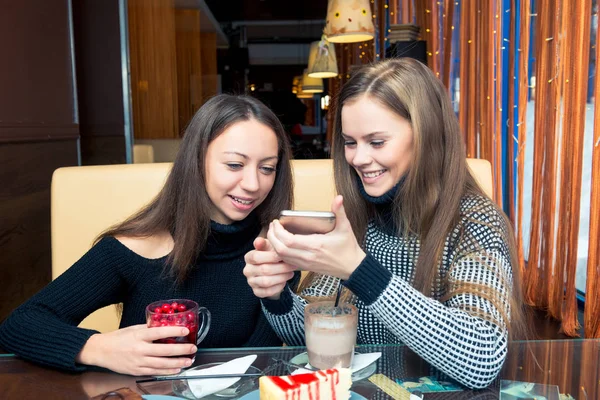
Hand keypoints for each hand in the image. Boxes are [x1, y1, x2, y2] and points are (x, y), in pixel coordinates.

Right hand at [76, 324, 196, 375]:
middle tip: (193, 348)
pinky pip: (155, 372)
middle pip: (164, 350)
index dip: (174, 332)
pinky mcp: (137, 371)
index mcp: (139, 336)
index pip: (159, 332)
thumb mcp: (133, 329)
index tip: (186, 331)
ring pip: (162, 364)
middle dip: (181, 350)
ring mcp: (138, 362)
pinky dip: (167, 371)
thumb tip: (166, 325)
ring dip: (177, 363)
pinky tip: (176, 369)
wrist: (101, 351)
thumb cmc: (118, 338)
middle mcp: (139, 349)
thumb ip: (149, 329)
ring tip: (189, 360)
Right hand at [243, 237, 295, 298]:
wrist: (274, 272)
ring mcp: (251, 282)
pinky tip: (284, 282)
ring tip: (291, 273)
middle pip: (264, 270)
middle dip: (281, 268)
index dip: (271, 256)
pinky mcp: (256, 292)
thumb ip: (264, 243)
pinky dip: (278, 287)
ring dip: (281, 277)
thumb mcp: (269, 247)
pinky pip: (267, 292)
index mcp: (248, 257)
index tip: (284, 255)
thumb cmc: (272, 256)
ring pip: (266, 282)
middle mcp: (247, 270)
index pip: (256, 257)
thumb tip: (259, 241)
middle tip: (293, 265)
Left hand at [267, 195, 365, 279]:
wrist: (352, 267)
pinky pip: (287, 261)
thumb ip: (340, 211)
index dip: (278, 231)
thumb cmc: (348, 247)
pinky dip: (280, 253)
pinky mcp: (305, 268)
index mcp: (316, 245)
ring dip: (274, 245)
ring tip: (273, 233)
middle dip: (272, 237)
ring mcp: (306, 263)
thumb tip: (339, 197)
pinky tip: (280, 244)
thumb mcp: (345, 227)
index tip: (276, 222)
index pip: (289, 241)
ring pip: (282, 257)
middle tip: (272, 226)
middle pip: (280, 249)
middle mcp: (308, 256)